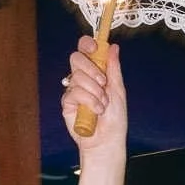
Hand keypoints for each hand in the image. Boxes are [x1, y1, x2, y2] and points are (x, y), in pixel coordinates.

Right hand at [60, 37, 127, 153]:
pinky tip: (96, 111)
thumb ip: (114, 68)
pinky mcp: (66, 103)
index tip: (94, 47)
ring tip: (102, 104)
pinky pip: (74, 92)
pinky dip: (89, 101)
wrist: (108, 140)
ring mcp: (73, 90)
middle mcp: (82, 78)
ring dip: (94, 91)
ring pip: (77, 76)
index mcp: (95, 72)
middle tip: (102, 82)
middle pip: (76, 58)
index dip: (86, 44)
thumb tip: (113, 47)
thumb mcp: (118, 90)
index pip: (85, 50)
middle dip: (91, 69)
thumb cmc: (115, 118)